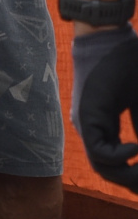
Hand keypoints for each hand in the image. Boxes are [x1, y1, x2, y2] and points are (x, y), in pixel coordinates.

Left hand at [73, 25, 137, 189]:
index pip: (114, 162)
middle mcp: (90, 128)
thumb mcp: (137, 104)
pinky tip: (137, 147)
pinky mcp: (88, 116)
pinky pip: (100, 151)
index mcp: (102, 126)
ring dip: (128, 173)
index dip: (133, 174)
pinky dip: (121, 156)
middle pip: (108, 170)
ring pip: (103, 166)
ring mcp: (87, 123)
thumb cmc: (126, 64)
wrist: (108, 38)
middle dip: (132, 180)